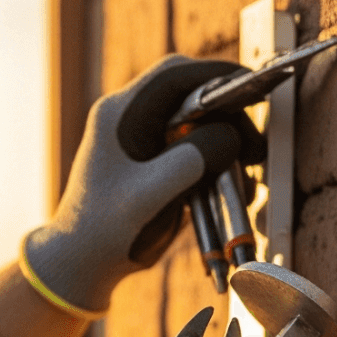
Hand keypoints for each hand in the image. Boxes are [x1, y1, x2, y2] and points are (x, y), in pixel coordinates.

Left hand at [21, 55, 261, 313]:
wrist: (81, 262)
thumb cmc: (108, 230)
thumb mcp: (153, 195)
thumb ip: (194, 158)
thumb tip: (232, 134)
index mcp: (121, 113)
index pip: (175, 74)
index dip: (218, 74)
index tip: (255, 87)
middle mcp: (129, 115)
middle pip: (190, 93)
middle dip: (229, 114)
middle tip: (254, 149)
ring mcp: (139, 135)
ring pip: (195, 119)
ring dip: (225, 139)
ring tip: (247, 169)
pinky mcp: (149, 157)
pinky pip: (190, 142)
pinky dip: (214, 156)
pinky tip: (229, 181)